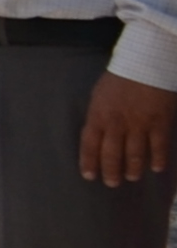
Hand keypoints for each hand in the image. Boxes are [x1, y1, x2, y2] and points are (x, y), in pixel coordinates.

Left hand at [82, 70, 172, 186]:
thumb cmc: (120, 78)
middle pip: (111, 154)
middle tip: (112, 183)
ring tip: (131, 177)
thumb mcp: (99, 96)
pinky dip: (158, 159)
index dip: (89, 162)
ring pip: (134, 154)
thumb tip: (97, 134)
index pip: (90, 144)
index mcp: (98, 115)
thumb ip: (98, 116)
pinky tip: (156, 168)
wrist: (146, 63)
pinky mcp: (159, 122)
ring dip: (132, 169)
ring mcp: (139, 124)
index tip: (89, 175)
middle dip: (110, 171)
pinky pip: (158, 146)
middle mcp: (116, 124)